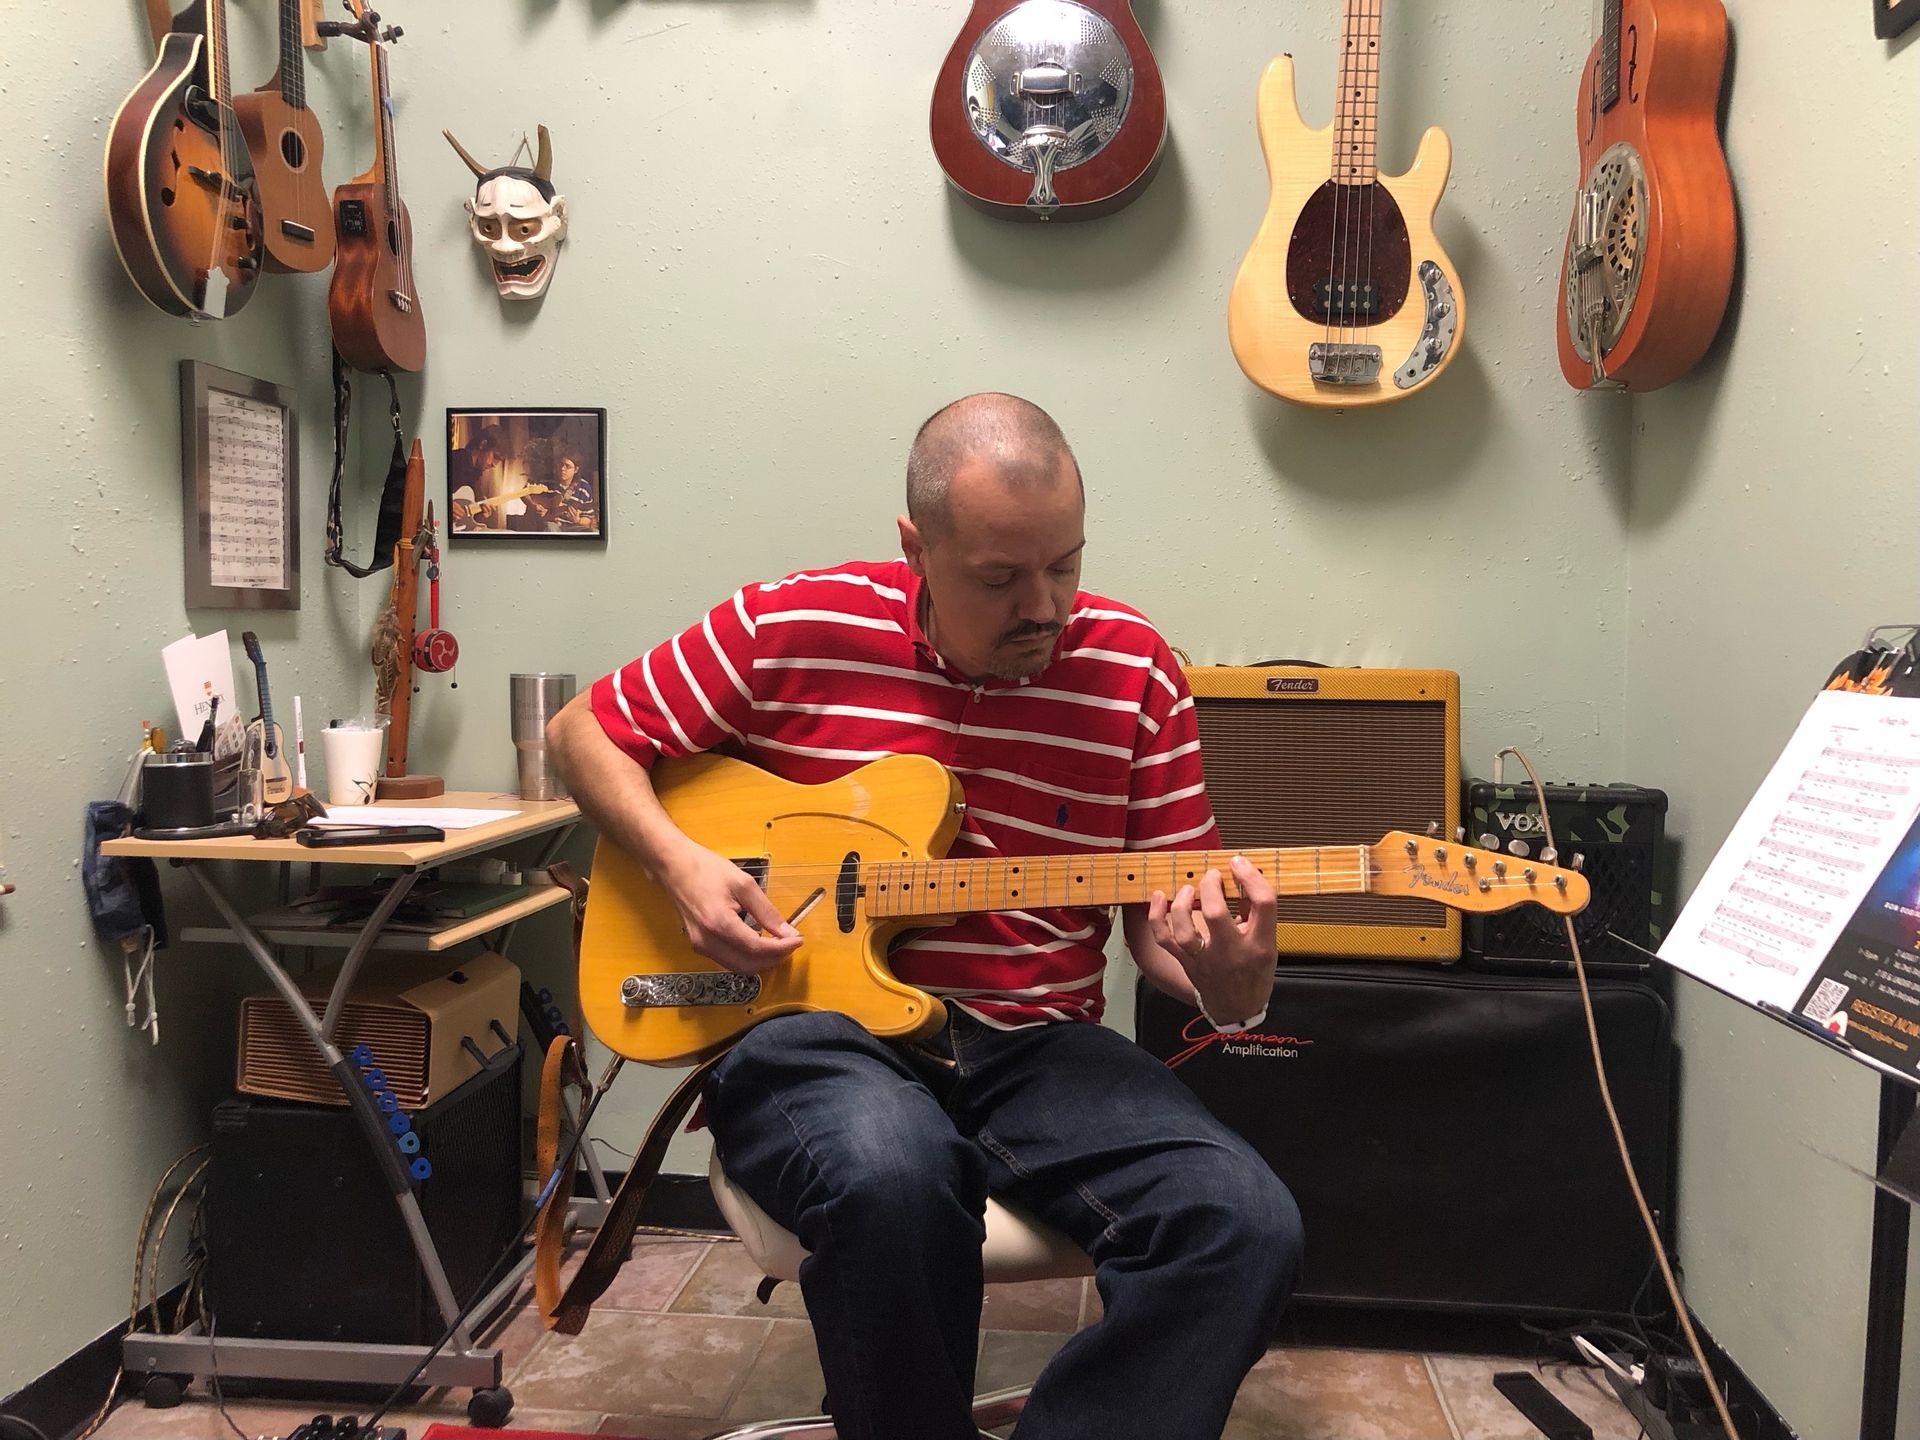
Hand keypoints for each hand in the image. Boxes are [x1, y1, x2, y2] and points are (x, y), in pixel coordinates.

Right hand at [660, 843, 802, 975]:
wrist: (674, 867)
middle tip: (790, 943)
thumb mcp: (744, 885)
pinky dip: (747, 957)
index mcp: (719, 924)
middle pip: (748, 965)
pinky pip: (728, 960)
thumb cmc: (705, 869)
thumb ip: (767, 911)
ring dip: (761, 960)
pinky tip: (758, 943)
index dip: (781, 948)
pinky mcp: (699, 945)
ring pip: (738, 967)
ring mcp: (700, 946)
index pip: (757, 949)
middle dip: (774, 958)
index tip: (798, 940)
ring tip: (777, 944)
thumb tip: (787, 931)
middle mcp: (707, 941)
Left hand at [1147, 855, 1275, 1023]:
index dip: (1251, 877)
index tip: (1238, 863)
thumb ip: (1254, 912)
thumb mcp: (1267, 944)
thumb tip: (1242, 875)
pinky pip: (1164, 940)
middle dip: (1211, 887)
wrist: (1238, 1009)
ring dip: (1182, 903)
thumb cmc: (1254, 972)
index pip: (1263, 904)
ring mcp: (1205, 961)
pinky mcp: (1186, 964)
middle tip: (1211, 876)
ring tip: (1189, 889)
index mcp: (1260, 945)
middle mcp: (1232, 953)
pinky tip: (1159, 897)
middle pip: (1217, 915)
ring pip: (1185, 931)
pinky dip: (1156, 917)